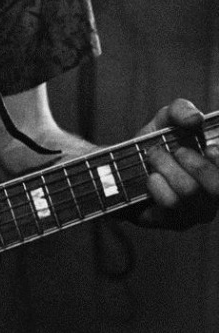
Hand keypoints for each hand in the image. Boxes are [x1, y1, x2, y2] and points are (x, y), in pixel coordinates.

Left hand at [132, 99, 218, 229]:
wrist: (123, 165)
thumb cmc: (155, 142)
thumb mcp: (166, 119)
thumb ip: (181, 110)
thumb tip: (195, 119)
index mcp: (218, 172)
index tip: (209, 148)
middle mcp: (213, 196)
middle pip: (217, 188)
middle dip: (194, 164)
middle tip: (176, 151)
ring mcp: (195, 212)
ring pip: (189, 193)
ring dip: (167, 168)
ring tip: (153, 158)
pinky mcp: (173, 222)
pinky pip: (170, 205)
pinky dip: (156, 184)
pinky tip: (150, 177)